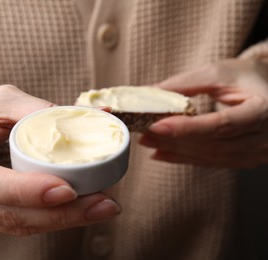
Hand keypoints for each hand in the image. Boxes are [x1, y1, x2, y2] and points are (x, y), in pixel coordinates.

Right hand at [0, 85, 119, 234]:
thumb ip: (38, 110)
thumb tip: (94, 116)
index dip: (27, 190)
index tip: (69, 190)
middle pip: (6, 213)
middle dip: (59, 214)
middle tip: (103, 204)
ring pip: (14, 225)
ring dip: (61, 221)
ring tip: (100, 208)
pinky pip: (14, 225)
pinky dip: (48, 220)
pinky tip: (77, 211)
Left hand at [139, 59, 267, 168]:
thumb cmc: (249, 77)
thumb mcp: (220, 72)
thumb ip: (185, 84)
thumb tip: (147, 93)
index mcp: (265, 110)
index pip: (222, 125)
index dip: (187, 128)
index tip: (156, 126)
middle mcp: (265, 138)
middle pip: (212, 144)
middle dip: (174, 140)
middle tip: (144, 132)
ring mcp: (257, 153)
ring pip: (210, 157)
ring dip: (175, 151)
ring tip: (148, 141)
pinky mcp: (246, 159)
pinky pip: (212, 162)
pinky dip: (185, 157)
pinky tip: (162, 152)